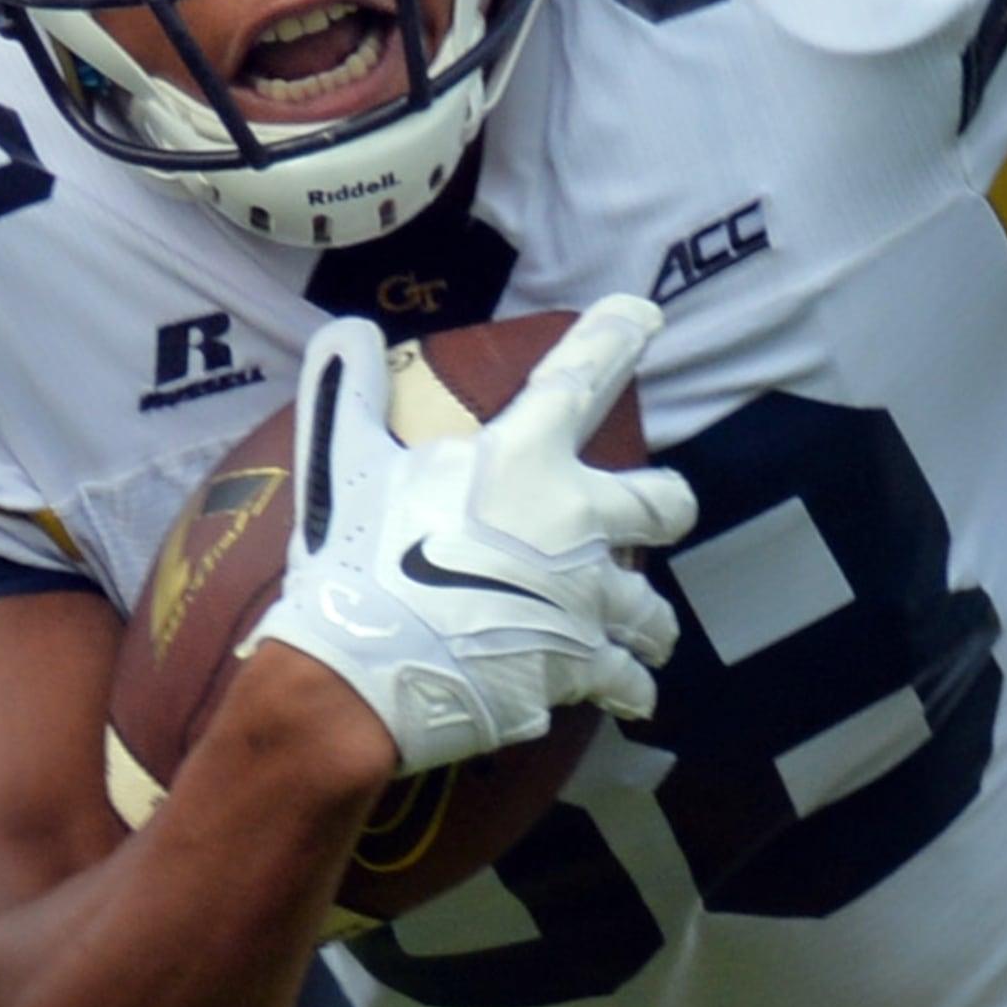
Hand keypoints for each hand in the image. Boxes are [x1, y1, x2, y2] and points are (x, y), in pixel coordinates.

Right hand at [246, 298, 699, 774]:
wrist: (360, 675)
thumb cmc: (354, 560)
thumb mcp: (341, 464)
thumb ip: (347, 393)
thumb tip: (345, 329)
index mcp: (524, 460)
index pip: (580, 377)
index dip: (616, 337)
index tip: (645, 313)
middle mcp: (577, 523)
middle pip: (665, 504)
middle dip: (664, 509)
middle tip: (651, 519)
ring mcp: (588, 602)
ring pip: (653, 609)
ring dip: (644, 619)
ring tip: (637, 631)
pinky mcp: (583, 668)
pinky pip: (628, 680)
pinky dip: (627, 686)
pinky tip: (626, 693)